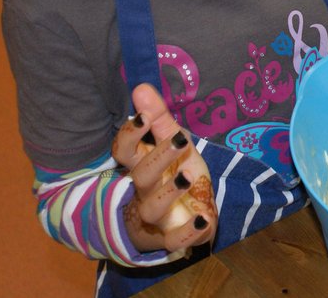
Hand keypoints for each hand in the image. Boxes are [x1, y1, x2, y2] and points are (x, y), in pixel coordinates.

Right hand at [111, 83, 216, 253]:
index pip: (123, 151)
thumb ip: (159, 118)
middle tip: (179, 138)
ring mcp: (154, 217)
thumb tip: (141, 87)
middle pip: (140, 176)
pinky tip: (204, 219)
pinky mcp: (169, 238)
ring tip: (187, 177)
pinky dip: (187, 232)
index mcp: (140, 165)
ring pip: (152, 208)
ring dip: (168, 193)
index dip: (130, 135)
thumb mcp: (172, 142)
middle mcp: (142, 191)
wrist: (189, 214)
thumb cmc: (175, 173)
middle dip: (158, 158)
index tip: (143, 116)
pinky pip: (173, 240)